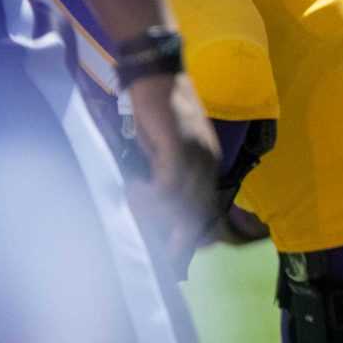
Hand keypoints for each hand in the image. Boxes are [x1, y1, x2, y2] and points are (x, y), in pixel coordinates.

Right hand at [123, 71, 223, 270]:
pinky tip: (134, 193)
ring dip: (162, 220)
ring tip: (144, 234)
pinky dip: (153, 195)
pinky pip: (170, 183)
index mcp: (207, 166)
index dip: (192, 235)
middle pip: (199, 213)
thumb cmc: (157, 111)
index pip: (204, 209)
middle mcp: (208, 164)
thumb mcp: (162, 148)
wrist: (158, 75)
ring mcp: (197, 156)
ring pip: (185, 203)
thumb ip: (162, 173)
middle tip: (169, 267)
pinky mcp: (180, 147)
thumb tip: (150, 199)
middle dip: (183, 242)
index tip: (179, 260)